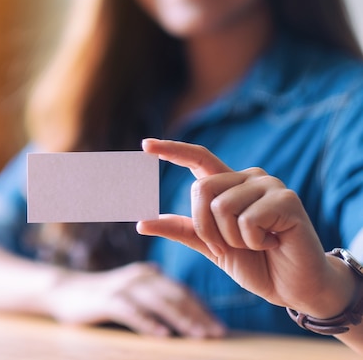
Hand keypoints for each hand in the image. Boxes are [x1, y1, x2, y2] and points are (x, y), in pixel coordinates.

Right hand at [46, 261, 225, 337]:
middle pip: (175, 295)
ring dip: (180, 319)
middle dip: (198, 315)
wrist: (64, 290)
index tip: (219, 328)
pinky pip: (131, 311)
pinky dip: (148, 323)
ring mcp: (123, 286)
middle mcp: (139, 276)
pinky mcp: (106, 299)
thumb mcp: (133, 294)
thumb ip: (156, 299)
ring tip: (197, 335)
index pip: (182, 291)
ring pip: (158, 302)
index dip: (202, 308)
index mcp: (149, 274)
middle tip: (216, 334)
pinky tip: (162, 335)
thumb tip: (188, 320)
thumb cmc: (103, 297)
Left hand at [137, 138, 348, 316]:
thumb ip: (182, 230)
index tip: (145, 145)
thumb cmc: (254, 263)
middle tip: (228, 246)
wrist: (292, 287)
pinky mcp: (287, 200)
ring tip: (258, 243)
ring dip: (232, 238)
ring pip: (222, 207)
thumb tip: (142, 222)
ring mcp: (269, 186)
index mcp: (228, 186)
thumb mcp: (210, 246)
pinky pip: (248, 219)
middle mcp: (248, 178)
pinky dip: (254, 241)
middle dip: (206, 228)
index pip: (198, 158)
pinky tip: (273, 242)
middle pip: (201, 190)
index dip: (172, 150)